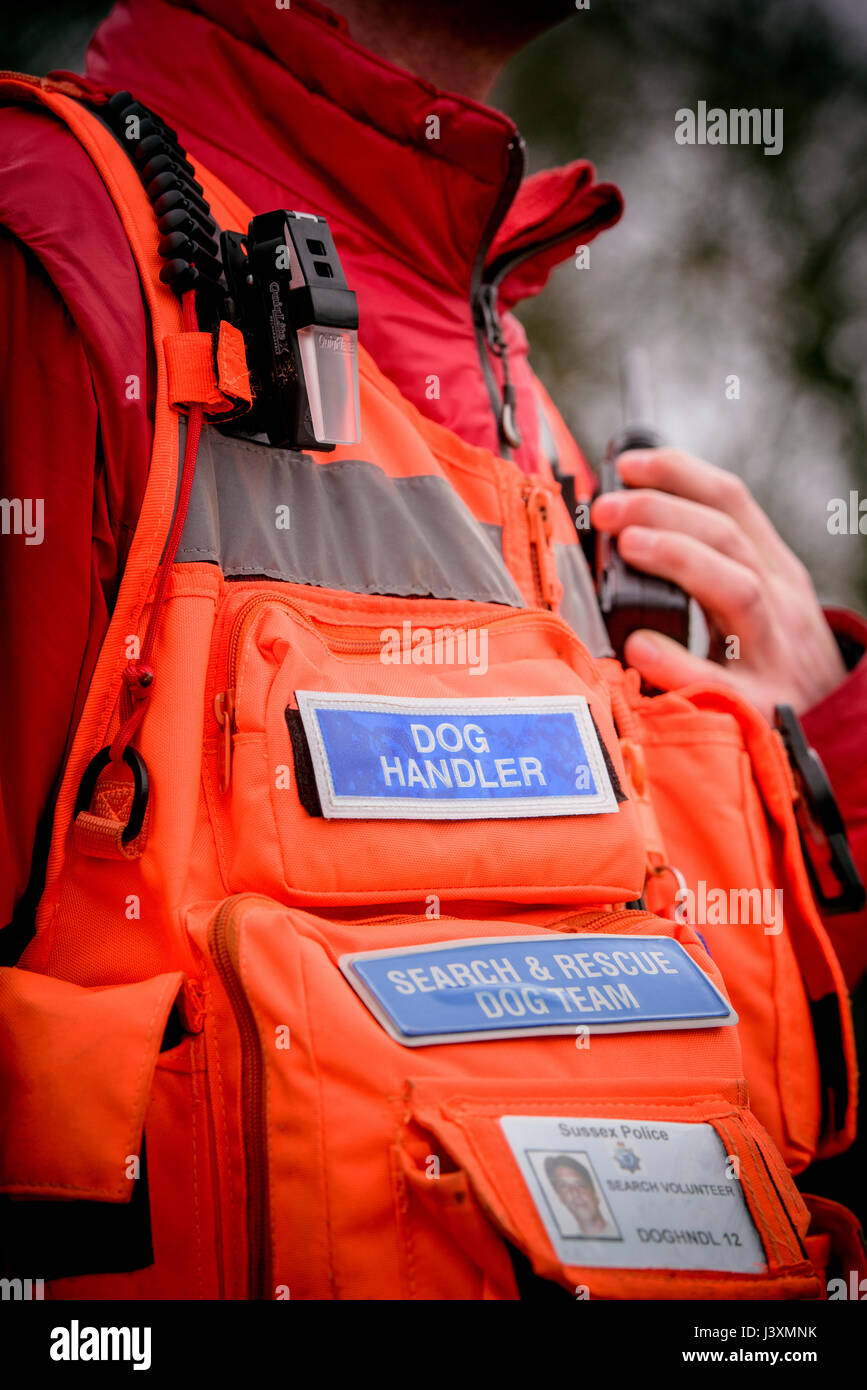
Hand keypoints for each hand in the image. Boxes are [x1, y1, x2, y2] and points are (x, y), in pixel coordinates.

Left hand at [589, 447, 845, 721]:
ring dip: (679, 559)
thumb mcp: (762, 601)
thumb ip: (712, 566)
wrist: (836, 729)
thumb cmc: (778, 662)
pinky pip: (720, 682)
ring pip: (738, 589)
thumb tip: (634, 527)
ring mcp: (773, 652)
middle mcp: (779, 602)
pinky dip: (679, 662)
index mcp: (773, 570)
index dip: (678, 473)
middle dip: (663, 511)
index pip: (730, 502)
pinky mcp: (761, 705)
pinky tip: (640, 647)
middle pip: (727, 537)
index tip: (626, 465)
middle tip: (608, 509)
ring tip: (628, 547)